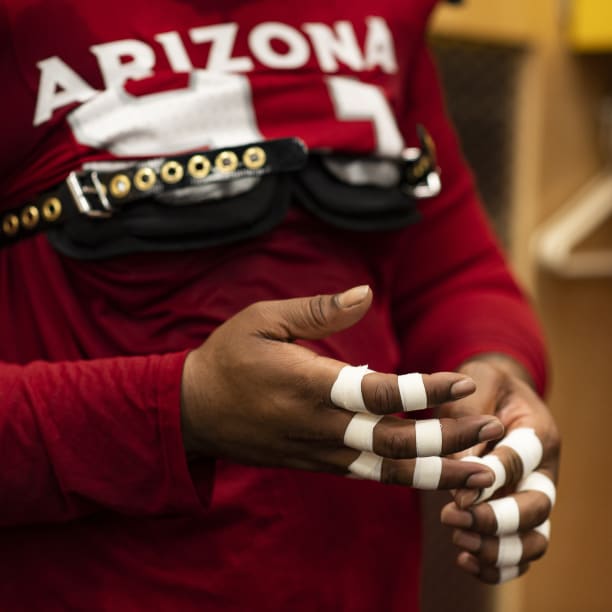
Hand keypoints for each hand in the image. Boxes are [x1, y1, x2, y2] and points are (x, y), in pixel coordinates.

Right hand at [181, 286, 504, 489]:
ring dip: (436, 472)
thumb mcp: (263, 319)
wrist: (191, 411)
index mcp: (308, 385)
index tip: (464, 382)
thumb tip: (365, 293)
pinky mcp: (315, 464)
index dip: (424, 391)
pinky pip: (366, 474)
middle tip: (493, 432)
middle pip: (393, 441)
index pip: (378, 393)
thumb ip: (318, 309)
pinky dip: (404, 477)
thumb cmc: (228, 357)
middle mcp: (318, 425)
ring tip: (482, 473)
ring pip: (385, 469)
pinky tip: (434, 475)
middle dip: (447, 440)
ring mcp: (317, 451)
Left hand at [439, 357, 560, 582]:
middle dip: (496, 520)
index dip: (491, 479)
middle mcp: (543, 469)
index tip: (457, 494)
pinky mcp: (520, 515)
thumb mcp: (472, 391)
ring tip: (458, 540)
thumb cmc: (480, 388)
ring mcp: (535, 495)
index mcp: (537, 431)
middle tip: (452, 517)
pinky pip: (520, 553)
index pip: (521, 460)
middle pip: (538, 509)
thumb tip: (461, 483)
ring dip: (497, 548)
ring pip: (535, 539)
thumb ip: (467, 427)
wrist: (493, 392)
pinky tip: (464, 559)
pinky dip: (497, 566)